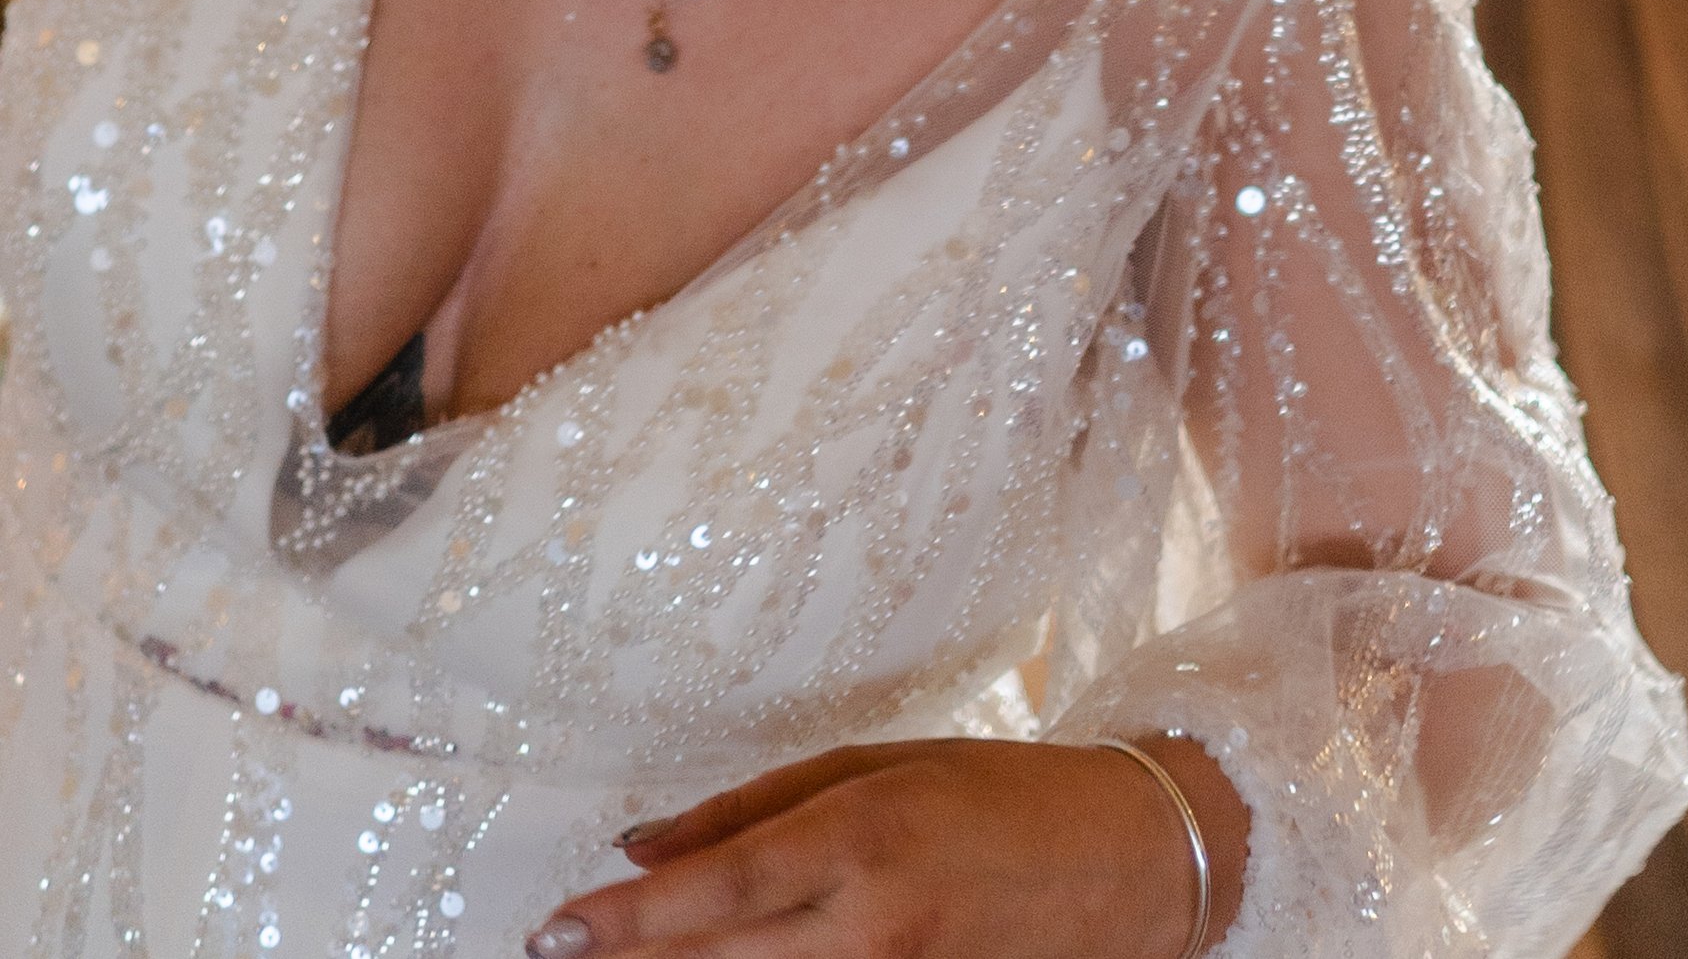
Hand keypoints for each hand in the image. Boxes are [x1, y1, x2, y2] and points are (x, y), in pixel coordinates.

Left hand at [524, 731, 1246, 958]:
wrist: (1117, 862)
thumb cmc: (993, 792)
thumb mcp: (876, 765)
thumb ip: (755, 807)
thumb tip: (640, 844)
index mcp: (861, 835)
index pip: (716, 886)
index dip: (626, 920)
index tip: (551, 930)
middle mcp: (870, 925)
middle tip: (557, 956)